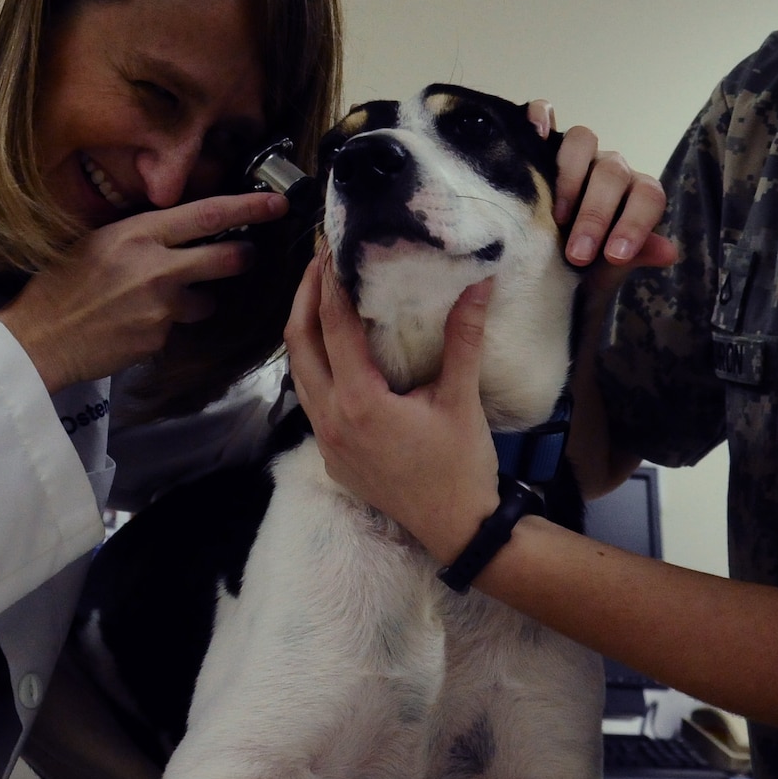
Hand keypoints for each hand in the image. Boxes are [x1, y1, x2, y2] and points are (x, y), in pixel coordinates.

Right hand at [0, 191, 286, 392]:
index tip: (277, 204)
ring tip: (151, 301)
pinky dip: (163, 326)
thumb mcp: (97, 241)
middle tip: (245, 255)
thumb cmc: (59, 286)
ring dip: (192, 300)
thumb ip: (142, 235)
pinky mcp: (159, 339)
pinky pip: (176, 327)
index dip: (249, 208)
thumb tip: (180, 230)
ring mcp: (161, 307)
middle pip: (226, 258)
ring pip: (204, 300)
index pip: (208, 214)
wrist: (38, 339)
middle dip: (242, 257)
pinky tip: (132, 324)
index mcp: (138, 233)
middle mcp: (156, 267)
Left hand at [284, 255, 499, 561]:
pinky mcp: (333, 458)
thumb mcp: (461, 399)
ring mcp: (327, 442)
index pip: (333, 327)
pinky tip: (335, 353)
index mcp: (359, 402)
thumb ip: (463, 339)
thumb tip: (478, 284)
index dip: (329, 283)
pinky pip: (311, 401)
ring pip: (299, 375)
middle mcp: (331, 420)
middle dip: (303, 300)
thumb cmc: (461, 466)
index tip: (330, 249)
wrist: (458, 529)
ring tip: (320, 298)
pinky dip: (315, 367)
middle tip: (316, 263)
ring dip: (305, 334)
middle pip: (299, 345)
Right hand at [525, 101, 678, 276]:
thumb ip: (636, 257)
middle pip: (612, 173)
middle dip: (596, 215)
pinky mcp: (542, 145)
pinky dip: (540, 117)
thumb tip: (668, 252)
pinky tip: (534, 134)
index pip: (648, 197)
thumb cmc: (585, 268)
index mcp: (636, 195)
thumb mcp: (609, 271)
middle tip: (577, 254)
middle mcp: (610, 169)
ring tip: (556, 217)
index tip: (615, 256)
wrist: (549, 269)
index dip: (635, 224)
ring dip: (570, 177)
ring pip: (583, 140)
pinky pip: (544, 115)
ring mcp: (577, 155)